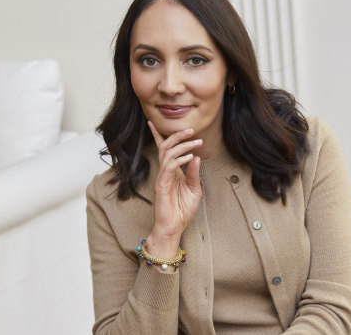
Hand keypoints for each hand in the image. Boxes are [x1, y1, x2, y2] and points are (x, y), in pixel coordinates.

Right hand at [147, 121, 202, 252]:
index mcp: (172, 171)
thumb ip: (194, 173)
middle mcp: (166, 172)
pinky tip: (190, 157)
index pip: (165, 150)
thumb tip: (196, 157)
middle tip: (192, 130)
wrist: (174, 228)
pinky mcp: (161, 185)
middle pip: (166, 147)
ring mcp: (162, 178)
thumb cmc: (182, 210)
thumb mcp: (194, 190)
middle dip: (177, 136)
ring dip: (183, 145)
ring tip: (196, 141)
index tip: (154, 122)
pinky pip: (169, 167)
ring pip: (167, 154)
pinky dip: (180, 160)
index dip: (158, 135)